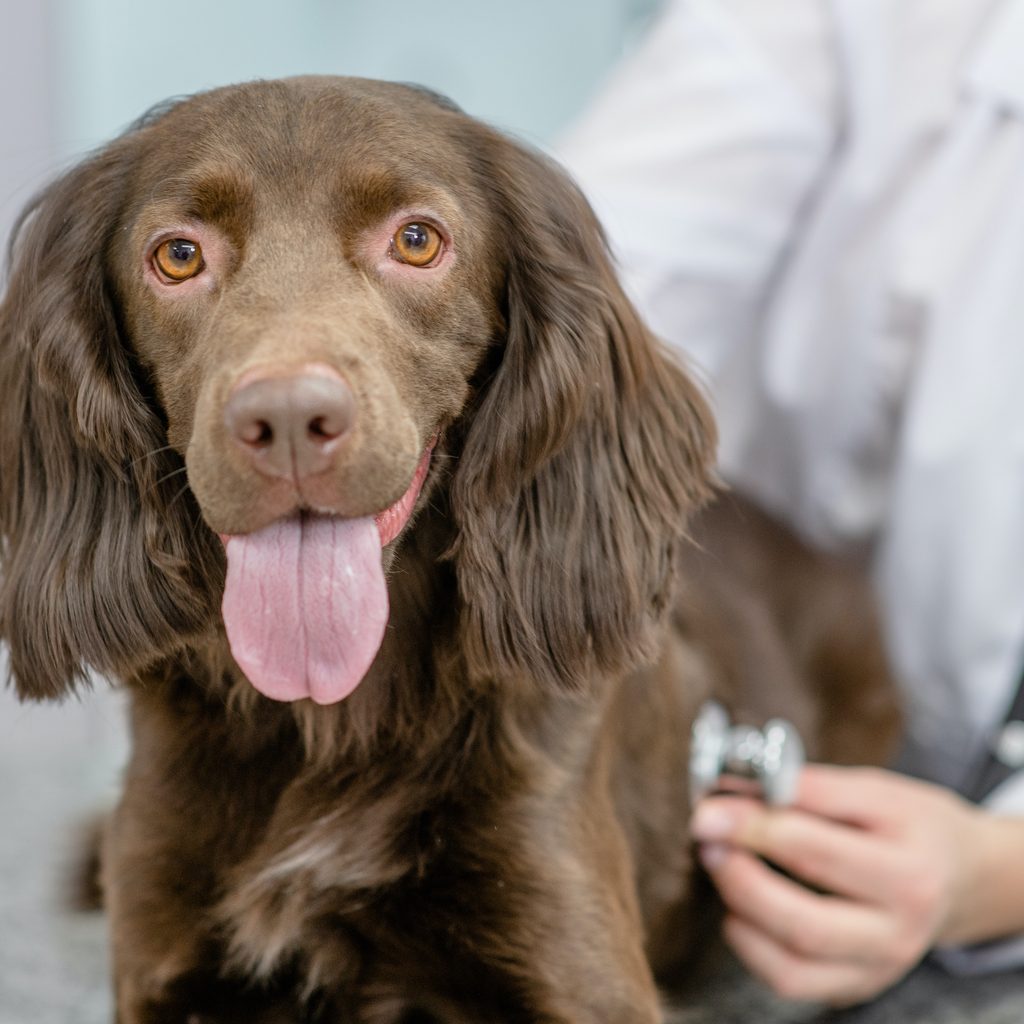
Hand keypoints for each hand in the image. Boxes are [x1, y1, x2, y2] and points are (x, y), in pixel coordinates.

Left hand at [690, 765, 1023, 1005]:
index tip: (709, 806)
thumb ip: (808, 787)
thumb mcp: (873, 789)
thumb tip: (734, 784)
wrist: (959, 874)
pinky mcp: (857, 983)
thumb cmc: (908, 823)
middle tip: (707, 834)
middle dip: (741, 872)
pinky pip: (791, 980)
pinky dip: (751, 945)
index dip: (751, 823)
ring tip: (718, 861)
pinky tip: (738, 909)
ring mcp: (880, 963)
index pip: (815, 844)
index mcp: (909, 867)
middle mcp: (900, 927)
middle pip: (805, 917)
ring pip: (795, 956)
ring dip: (741, 906)